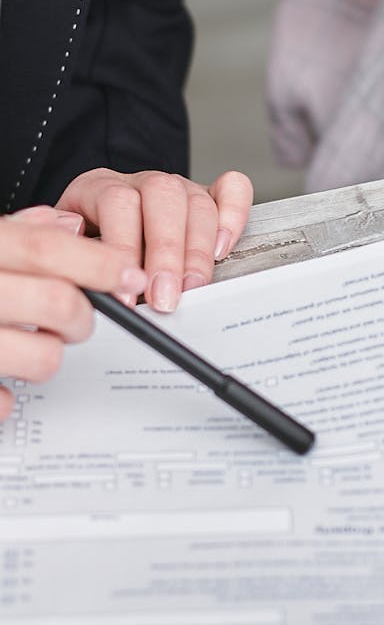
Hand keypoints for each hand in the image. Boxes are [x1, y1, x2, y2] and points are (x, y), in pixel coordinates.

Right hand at [0, 206, 147, 417]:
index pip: (45, 248)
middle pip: (57, 302)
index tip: (129, 274)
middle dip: (83, 315)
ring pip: (44, 357)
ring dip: (50, 354)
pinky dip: (10, 394)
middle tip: (77, 318)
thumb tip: (71, 224)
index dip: (98, 261)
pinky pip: (4, 400)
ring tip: (32, 344)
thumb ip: (20, 231)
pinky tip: (1, 377)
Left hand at [55, 169, 253, 312]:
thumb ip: (74, 256)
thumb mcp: (67, 251)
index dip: (123, 249)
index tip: (126, 293)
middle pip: (162, 198)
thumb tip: (89, 271)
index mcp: (99, 187)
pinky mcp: (209, 197)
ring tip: (191, 288)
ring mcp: (179, 188)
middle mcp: (142, 183)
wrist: (97, 233)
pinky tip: (223, 249)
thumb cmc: (85, 248)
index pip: (117, 203)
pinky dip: (233, 217)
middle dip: (166, 253)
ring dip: (198, 251)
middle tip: (164, 297)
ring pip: (197, 202)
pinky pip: (232, 190)